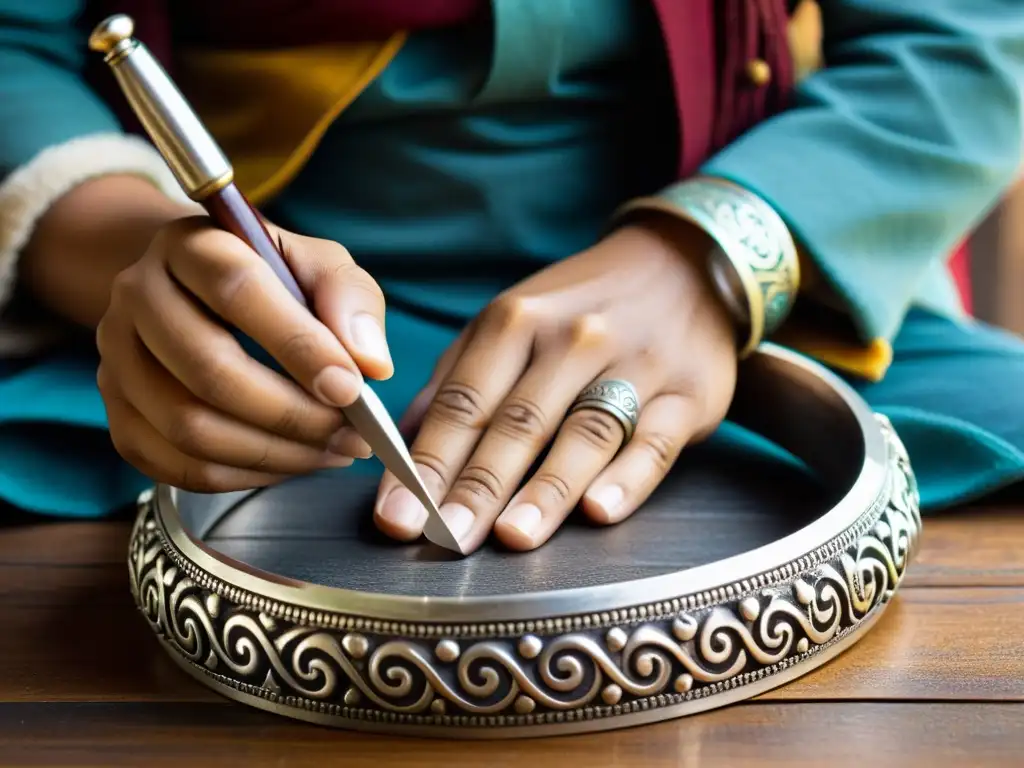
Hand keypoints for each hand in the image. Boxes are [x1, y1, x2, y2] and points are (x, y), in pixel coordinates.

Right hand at [97, 217, 390, 490]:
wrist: (198, 293)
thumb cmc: (272, 279)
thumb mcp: (319, 264)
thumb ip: (349, 299)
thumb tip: (371, 365)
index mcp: (190, 246)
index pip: (236, 291)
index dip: (298, 346)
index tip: (351, 387)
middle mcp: (138, 297)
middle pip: (208, 371)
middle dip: (292, 414)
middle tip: (351, 433)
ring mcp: (117, 361)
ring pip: (189, 428)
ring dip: (275, 453)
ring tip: (332, 451)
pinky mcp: (119, 416)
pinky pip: (178, 467)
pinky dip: (245, 476)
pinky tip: (291, 462)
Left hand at [374, 220, 737, 551]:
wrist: (680, 266)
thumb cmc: (579, 307)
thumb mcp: (511, 320)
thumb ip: (457, 378)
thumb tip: (403, 443)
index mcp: (518, 320)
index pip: (464, 400)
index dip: (429, 462)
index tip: (398, 517)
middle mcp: (574, 339)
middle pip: (518, 422)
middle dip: (477, 486)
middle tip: (445, 539)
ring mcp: (635, 364)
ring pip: (585, 433)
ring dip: (546, 489)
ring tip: (512, 536)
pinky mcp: (686, 394)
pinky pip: (654, 441)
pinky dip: (627, 478)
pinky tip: (599, 512)